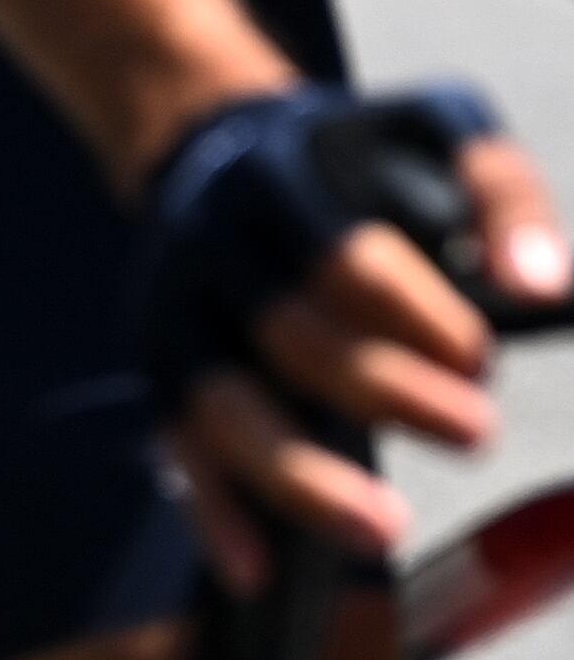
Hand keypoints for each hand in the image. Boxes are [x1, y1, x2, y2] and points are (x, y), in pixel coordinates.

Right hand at [143, 86, 568, 584]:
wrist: (211, 139)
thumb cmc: (353, 156)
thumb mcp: (438, 133)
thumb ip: (502, 201)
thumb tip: (549, 291)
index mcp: (277, 183)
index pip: (344, 257)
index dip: (417, 315)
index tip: (483, 357)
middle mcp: (213, 251)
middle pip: (292, 335)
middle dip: (386, 393)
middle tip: (478, 432)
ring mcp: (179, 316)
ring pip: (224, 405)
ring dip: (299, 472)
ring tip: (381, 529)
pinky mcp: (163, 369)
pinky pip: (181, 446)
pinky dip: (214, 510)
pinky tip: (258, 567)